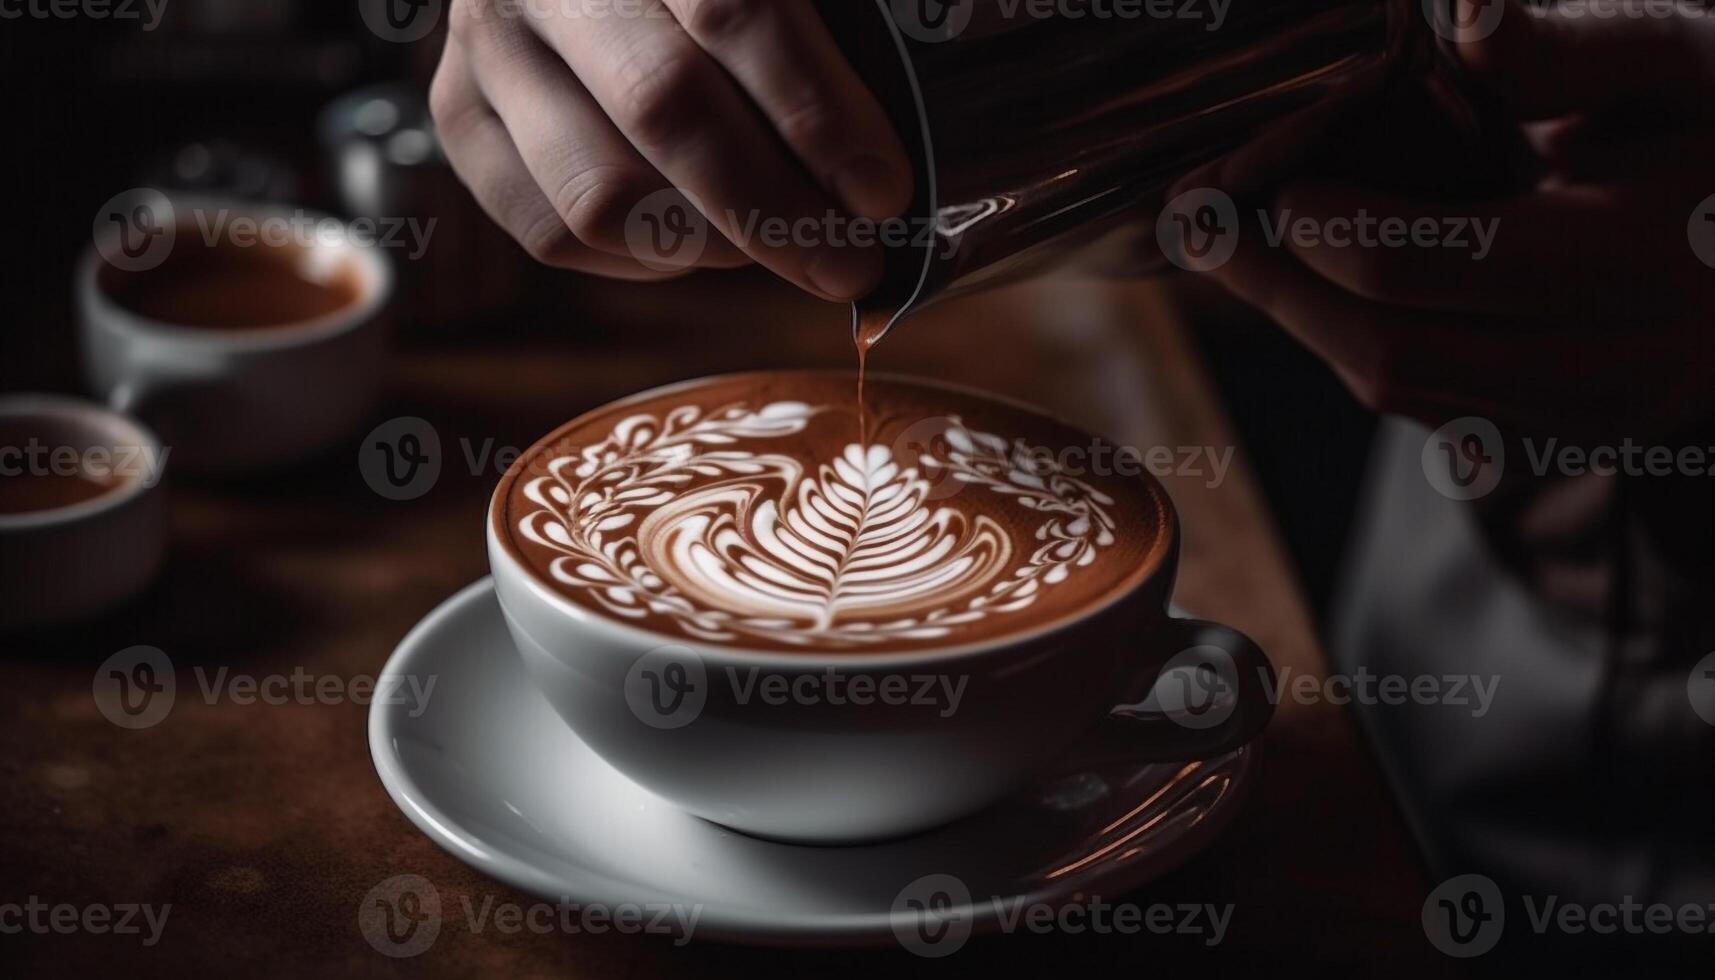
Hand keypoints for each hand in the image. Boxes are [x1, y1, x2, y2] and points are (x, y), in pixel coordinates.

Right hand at [429, 0, 912, 299]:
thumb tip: (882, 158)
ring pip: (600, 192)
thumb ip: (831, 28)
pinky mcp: (460, 115)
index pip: (731, 9)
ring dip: (713, 245)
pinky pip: (549, 233)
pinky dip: (640, 262)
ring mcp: (488, 45)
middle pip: (665, 108)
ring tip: (778, 247)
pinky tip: (696, 244)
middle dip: (776, 208)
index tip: (882, 191)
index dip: (817, 112)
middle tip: (848, 264)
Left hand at [1177, 0, 1714, 442]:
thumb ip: (1579, 43)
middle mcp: (1617, 362)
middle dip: (1278, 290)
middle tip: (1202, 231)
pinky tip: (1318, 290)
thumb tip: (1471, 16)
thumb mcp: (1685, 58)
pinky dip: (1359, 349)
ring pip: (1403, 392)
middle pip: (1389, 352)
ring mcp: (1591, 415)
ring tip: (1237, 257)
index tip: (1276, 182)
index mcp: (1639, 257)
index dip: (1322, 229)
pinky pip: (1434, 408)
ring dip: (1307, 325)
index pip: (1422, 267)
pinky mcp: (1569, 436)